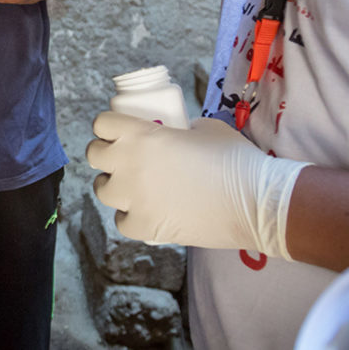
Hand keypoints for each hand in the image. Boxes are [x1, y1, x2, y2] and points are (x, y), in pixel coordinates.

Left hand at [85, 112, 309, 258]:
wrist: (254, 202)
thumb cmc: (235, 159)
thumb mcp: (204, 128)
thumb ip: (180, 129)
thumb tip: (175, 134)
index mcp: (140, 134)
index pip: (102, 123)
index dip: (108, 127)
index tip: (118, 132)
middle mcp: (128, 163)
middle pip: (94, 155)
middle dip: (105, 155)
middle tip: (124, 159)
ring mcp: (133, 197)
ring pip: (101, 189)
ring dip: (114, 186)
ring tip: (134, 187)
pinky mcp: (143, 226)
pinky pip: (121, 220)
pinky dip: (130, 216)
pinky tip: (145, 212)